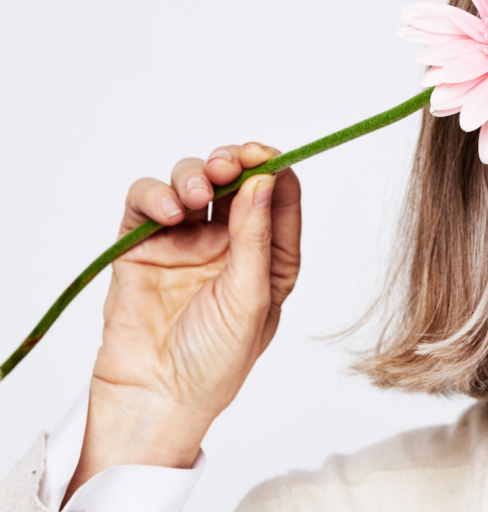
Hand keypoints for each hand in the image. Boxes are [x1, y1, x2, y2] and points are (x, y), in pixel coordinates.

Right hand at [67, 143, 300, 496]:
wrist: (156, 398)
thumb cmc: (215, 361)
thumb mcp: (251, 298)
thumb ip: (256, 238)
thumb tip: (266, 179)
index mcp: (268, 255)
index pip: (278, 196)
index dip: (272, 167)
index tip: (264, 154)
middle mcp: (229, 243)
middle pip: (233, 179)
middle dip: (231, 162)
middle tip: (226, 166)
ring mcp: (184, 242)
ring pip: (190, 182)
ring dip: (193, 176)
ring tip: (195, 198)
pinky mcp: (142, 246)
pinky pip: (146, 202)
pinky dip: (154, 195)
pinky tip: (168, 213)